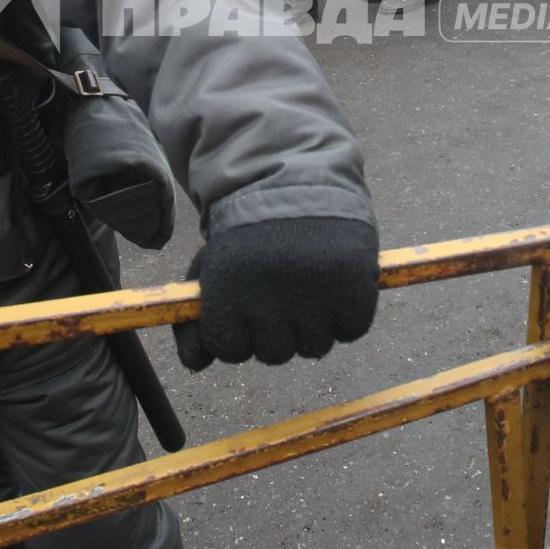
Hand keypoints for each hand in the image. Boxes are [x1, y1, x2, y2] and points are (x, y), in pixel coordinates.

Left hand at [174, 217, 379, 369]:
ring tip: (310, 286)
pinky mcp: (354, 289)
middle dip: (277, 331)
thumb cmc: (251, 234)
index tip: (248, 310)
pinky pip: (351, 330)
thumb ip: (196, 317)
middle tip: (281, 295)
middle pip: (274, 354)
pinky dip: (347, 315)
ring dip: (313, 326)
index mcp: (228, 289)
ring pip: (314, 347)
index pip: (230, 350)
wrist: (300, 182)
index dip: (240, 334)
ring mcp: (314, 296)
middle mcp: (269, 298)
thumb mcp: (213, 265)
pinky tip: (335, 287)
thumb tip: (195, 366)